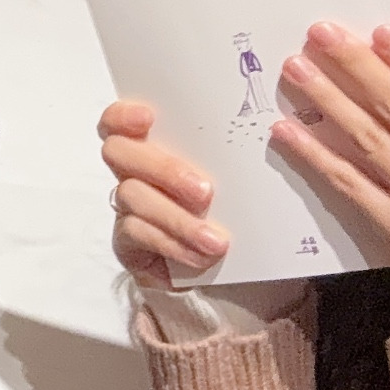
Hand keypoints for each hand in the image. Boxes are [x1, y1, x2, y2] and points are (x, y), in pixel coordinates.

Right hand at [97, 98, 228, 287]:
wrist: (237, 275)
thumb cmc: (240, 215)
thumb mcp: (243, 181)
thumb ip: (246, 154)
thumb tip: (272, 129)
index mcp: (157, 146)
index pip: (119, 119)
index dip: (123, 114)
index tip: (149, 117)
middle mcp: (134, 171)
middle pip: (118, 151)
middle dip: (162, 169)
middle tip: (205, 193)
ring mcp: (128, 207)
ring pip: (130, 195)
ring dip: (176, 217)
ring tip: (216, 241)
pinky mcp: (127, 243)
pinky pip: (135, 234)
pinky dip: (171, 243)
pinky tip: (201, 256)